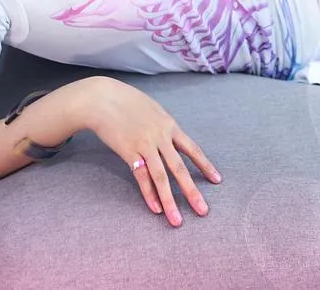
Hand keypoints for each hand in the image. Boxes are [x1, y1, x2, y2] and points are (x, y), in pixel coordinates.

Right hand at [86, 76, 221, 226]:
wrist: (102, 99)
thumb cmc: (126, 102)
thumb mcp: (152, 110)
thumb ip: (163, 126)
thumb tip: (170, 138)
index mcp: (170, 125)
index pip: (193, 149)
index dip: (205, 166)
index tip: (217, 180)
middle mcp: (161, 137)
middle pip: (180, 168)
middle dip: (192, 191)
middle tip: (203, 211)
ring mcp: (145, 145)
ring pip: (162, 177)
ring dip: (170, 201)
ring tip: (177, 220)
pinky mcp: (129, 152)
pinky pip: (141, 177)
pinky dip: (149, 194)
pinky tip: (155, 209)